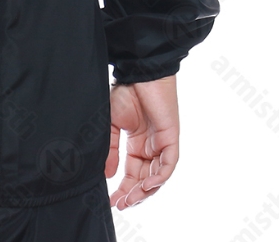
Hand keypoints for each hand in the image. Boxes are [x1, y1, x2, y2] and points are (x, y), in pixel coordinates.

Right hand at [104, 74, 178, 209]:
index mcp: (136, 144)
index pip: (132, 174)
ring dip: (145, 191)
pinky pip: (168, 165)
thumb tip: (107, 175)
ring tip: (130, 199)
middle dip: (133, 195)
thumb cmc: (125, 92)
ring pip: (157, 177)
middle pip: (145, 179)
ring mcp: (162, 144)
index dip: (124, 189)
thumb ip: (111, 150)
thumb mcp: (111, 125)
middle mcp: (151, 148)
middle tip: (121, 205)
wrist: (139, 73)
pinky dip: (158, 177)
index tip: (113, 202)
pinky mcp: (171, 139)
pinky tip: (146, 185)